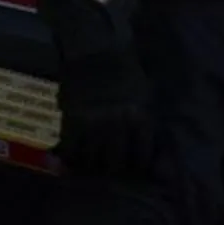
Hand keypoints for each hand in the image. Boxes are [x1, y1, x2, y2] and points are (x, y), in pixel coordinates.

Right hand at [56, 48, 157, 178]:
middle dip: (115, 171)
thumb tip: (152, 151)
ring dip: (92, 168)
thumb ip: (145, 124)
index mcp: (140, 117)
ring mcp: (93, 124)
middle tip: (112, 173)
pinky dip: (72, 159)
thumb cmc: (126, 73)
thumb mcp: (146, 96)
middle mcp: (117, 124)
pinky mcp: (72, 121)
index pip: (142, 155)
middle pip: (116, 164)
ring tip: (92, 170)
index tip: (135, 170)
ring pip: (93, 161)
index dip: (139, 166)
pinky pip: (72, 150)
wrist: (97, 51)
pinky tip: (74, 160)